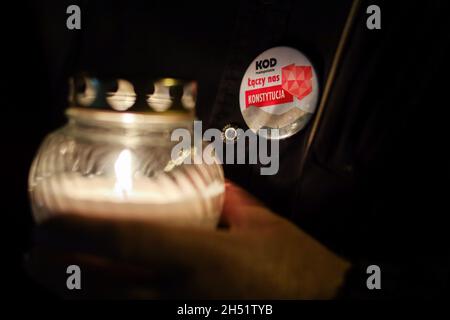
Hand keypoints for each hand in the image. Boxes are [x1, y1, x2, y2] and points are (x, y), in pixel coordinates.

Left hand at [27, 181, 349, 298]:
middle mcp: (180, 291)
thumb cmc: (296, 266)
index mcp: (201, 256)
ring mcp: (179, 316)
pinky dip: (107, 308)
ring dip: (73, 294)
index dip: (81, 229)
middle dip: (60, 270)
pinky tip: (95, 299)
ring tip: (46, 278)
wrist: (323, 307)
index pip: (126, 239)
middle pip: (103, 284)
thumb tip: (212, 184)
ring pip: (112, 310)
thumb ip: (232, 202)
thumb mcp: (265, 225)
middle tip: (31, 252)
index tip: (48, 219)